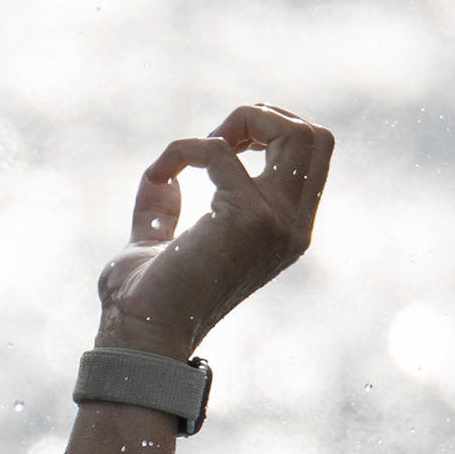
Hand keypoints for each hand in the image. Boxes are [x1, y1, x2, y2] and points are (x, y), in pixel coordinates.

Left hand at [94, 104, 332, 360]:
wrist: (137, 336)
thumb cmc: (143, 300)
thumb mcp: (158, 240)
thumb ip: (164, 207)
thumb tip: (162, 175)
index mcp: (285, 230)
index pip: (312, 157)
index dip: (267, 133)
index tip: (215, 148)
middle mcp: (292, 226)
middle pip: (317, 137)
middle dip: (263, 118)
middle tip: (214, 138)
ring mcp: (276, 222)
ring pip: (298, 134)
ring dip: (241, 121)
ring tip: (196, 150)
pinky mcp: (247, 218)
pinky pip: (218, 152)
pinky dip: (183, 149)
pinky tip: (161, 173)